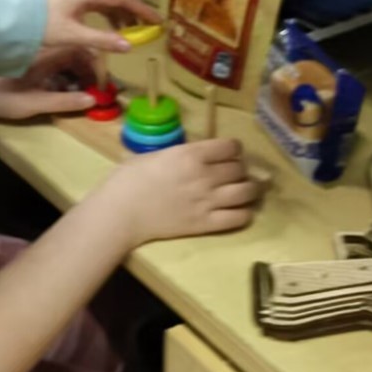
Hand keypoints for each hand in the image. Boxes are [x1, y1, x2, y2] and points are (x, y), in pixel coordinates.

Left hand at [0, 48, 102, 119]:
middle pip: (79, 55)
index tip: (104, 83)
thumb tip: (93, 100)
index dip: (96, 66)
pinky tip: (75, 93)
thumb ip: (64, 102)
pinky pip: (63, 68)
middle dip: (92, 72)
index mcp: (49, 55)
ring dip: (84, 76)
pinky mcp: (39, 67)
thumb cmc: (7, 99)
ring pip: (72, 62)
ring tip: (91, 94)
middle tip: (101, 91)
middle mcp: (48, 53)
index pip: (81, 52)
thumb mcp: (37, 103)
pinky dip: (73, 78)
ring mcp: (44, 60)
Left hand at [44, 0, 160, 53]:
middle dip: (136, 9)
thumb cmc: (42, 25)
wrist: (16, 18)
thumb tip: (129, 46)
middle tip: (150, 25)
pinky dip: (111, 14)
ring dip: (123, 13)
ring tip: (134, 30)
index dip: (142, 9)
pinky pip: (100, 4)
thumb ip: (102, 40)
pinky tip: (114, 28)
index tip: (158, 21)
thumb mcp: (73, 35)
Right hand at [96, 139, 260, 246]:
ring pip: (247, 192)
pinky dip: (244, 213)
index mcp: (191, 154)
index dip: (233, 148)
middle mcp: (205, 176)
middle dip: (239, 168)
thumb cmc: (128, 179)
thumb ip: (178, 155)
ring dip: (250, 189)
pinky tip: (239, 211)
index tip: (229, 151)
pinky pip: (239, 218)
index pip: (230, 147)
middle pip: (240, 168)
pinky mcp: (207, 224)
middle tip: (233, 172)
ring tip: (246, 189)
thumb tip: (192, 156)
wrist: (120, 212)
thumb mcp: (153, 155)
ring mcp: (208, 201)